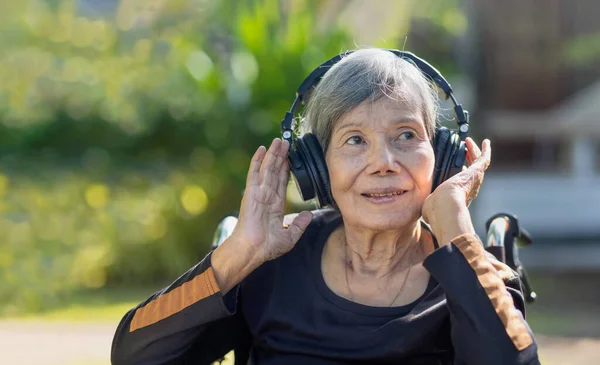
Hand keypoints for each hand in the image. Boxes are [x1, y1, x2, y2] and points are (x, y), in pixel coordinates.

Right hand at [230, 138, 312, 262]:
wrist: (253, 250)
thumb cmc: (267, 247)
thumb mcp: (289, 236)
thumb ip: (299, 224)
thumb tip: (308, 215)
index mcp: (275, 205)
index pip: (282, 182)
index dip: (286, 169)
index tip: (291, 158)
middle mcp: (267, 196)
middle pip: (276, 171)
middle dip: (281, 157)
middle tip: (286, 142)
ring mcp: (259, 193)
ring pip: (268, 168)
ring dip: (273, 154)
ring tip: (279, 140)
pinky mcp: (251, 192)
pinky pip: (255, 173)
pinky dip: (258, 160)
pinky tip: (262, 149)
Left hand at [422, 138, 490, 244]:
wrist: (445, 207)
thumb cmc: (436, 209)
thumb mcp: (430, 204)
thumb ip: (430, 203)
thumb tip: (427, 207)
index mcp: (458, 195)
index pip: (462, 182)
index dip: (461, 173)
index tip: (460, 166)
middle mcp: (470, 188)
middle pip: (472, 170)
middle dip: (469, 159)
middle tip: (465, 148)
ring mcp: (474, 180)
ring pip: (478, 164)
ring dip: (474, 152)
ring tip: (469, 141)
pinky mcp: (476, 172)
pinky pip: (484, 159)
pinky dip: (486, 151)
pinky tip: (486, 142)